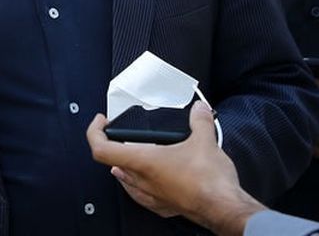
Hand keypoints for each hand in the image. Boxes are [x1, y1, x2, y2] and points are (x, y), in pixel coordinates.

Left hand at [86, 101, 263, 235]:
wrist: (224, 208)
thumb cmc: (209, 181)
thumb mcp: (204, 140)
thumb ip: (199, 120)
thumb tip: (199, 109)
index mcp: (144, 162)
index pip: (102, 150)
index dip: (95, 133)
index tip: (101, 122)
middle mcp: (143, 181)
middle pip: (113, 164)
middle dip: (114, 146)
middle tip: (120, 134)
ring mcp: (153, 197)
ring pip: (127, 182)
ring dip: (125, 167)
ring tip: (132, 155)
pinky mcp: (166, 206)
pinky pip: (144, 197)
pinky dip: (142, 186)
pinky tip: (152, 181)